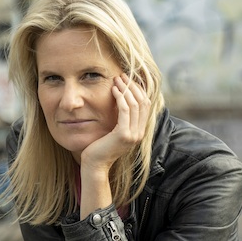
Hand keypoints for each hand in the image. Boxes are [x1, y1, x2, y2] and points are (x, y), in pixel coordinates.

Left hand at [79, 76, 150, 218]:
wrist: (95, 165)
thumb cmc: (101, 147)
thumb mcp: (114, 132)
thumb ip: (121, 120)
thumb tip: (122, 101)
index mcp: (139, 132)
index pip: (145, 105)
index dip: (138, 90)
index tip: (128, 79)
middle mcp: (140, 133)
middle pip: (143, 102)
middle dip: (133, 86)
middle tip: (122, 75)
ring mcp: (133, 135)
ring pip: (135, 104)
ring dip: (126, 89)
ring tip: (116, 79)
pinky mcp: (123, 135)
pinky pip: (125, 110)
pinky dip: (120, 97)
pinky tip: (113, 90)